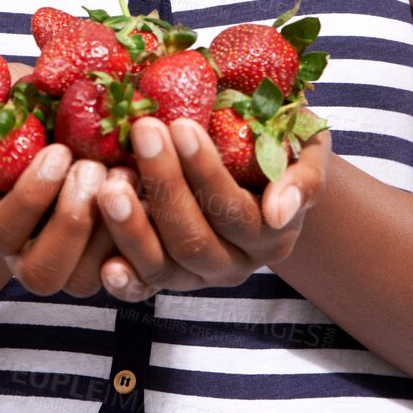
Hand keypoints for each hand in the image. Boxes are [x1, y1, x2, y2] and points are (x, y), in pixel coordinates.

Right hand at [0, 61, 120, 296]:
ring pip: (84, 278)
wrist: (45, 118)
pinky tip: (148, 184)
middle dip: (71, 220)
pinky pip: (124, 266)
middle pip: (42, 272)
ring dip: (108, 229)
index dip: (32, 197)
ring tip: (124, 173)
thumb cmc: (3, 110)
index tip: (59, 150)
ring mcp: (66, 258)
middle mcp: (23, 251)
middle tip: (93, 166)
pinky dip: (141, 231)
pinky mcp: (104, 254)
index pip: (2, 231)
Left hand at [96, 116, 331, 300]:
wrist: (260, 173)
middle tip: (142, 131)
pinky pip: (144, 287)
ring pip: (163, 266)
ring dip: (133, 228)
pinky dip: (125, 280)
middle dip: (164, 183)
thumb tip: (278, 210)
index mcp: (271, 234)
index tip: (180, 125)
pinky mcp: (165, 279)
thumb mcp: (306, 150)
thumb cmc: (280, 148)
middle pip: (194, 239)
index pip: (235, 210)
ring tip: (111, 183)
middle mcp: (235, 263)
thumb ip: (304, 177)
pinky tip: (106, 262)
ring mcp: (197, 276)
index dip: (206, 172)